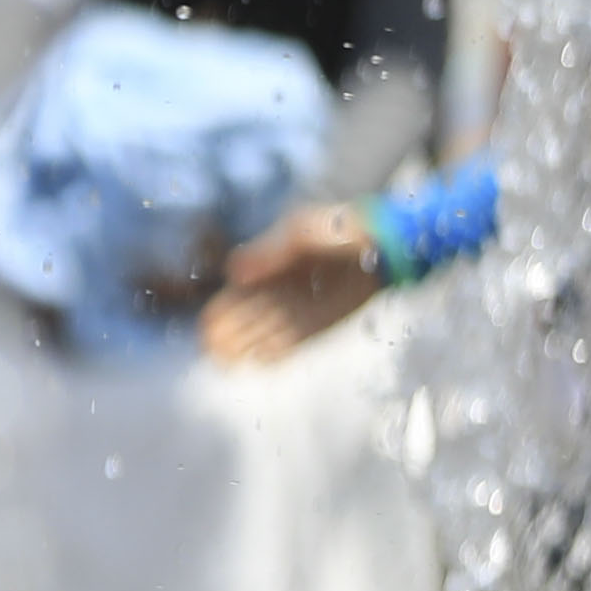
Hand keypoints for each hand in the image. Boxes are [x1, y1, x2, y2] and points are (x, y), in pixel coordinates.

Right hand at [201, 199, 381, 365]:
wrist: (383, 244)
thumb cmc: (338, 230)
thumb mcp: (297, 232)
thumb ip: (265, 252)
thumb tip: (232, 274)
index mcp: (262, 272)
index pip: (228, 301)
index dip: (215, 316)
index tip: (208, 326)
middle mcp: (273, 296)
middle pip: (237, 325)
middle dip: (221, 339)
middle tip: (212, 348)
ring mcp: (292, 313)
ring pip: (256, 339)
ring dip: (240, 351)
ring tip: (227, 360)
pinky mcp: (313, 328)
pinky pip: (285, 348)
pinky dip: (271, 355)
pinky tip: (259, 359)